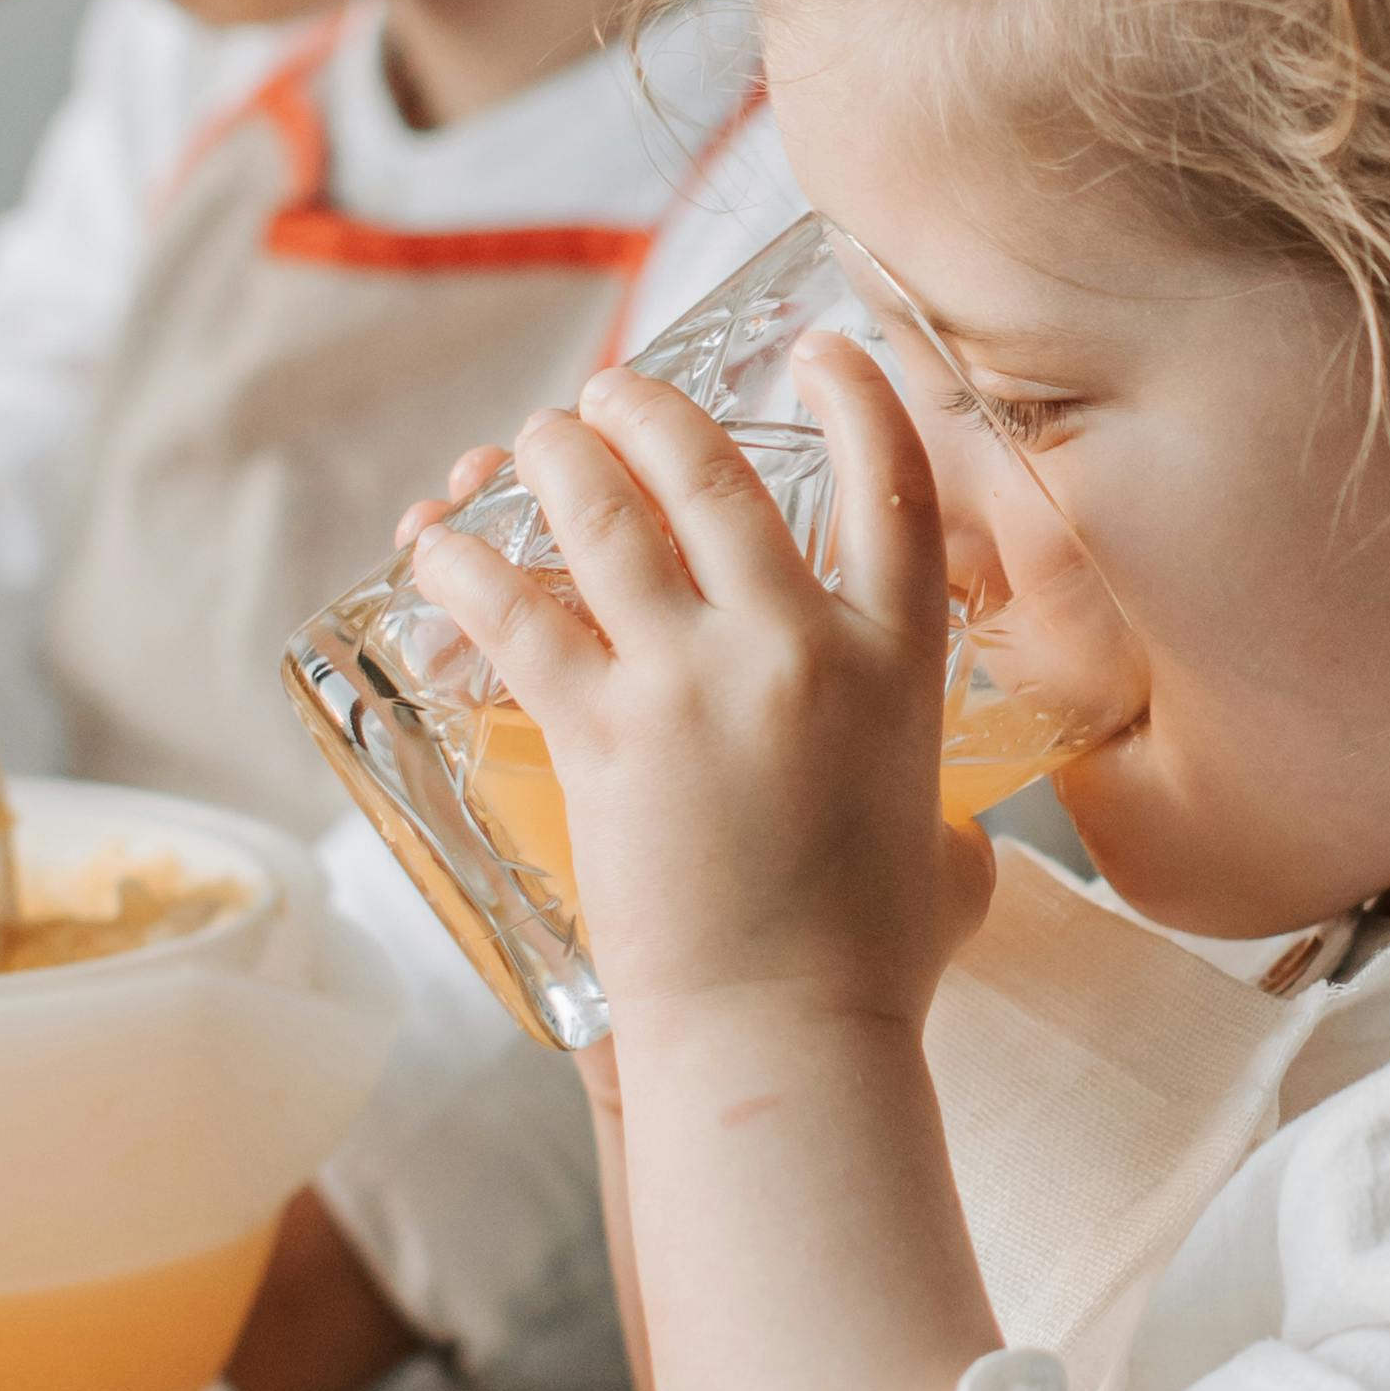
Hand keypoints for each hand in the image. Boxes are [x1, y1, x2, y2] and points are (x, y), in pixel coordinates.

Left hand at [399, 342, 984, 1053]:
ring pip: (607, 516)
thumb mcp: (946, 861)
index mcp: (900, 665)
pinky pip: (515, 614)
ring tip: (532, 438)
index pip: (894, 484)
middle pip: (715, 472)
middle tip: (612, 393)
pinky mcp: (600, 732)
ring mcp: (694, 682)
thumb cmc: (871, 970)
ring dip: (557, 456)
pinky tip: (438, 543)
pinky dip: (466, 565)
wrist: (781, 1043)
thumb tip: (951, 847)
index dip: (857, 395)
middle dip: (651, 409)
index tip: (818, 347)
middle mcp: (799, 647)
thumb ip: (943, 822)